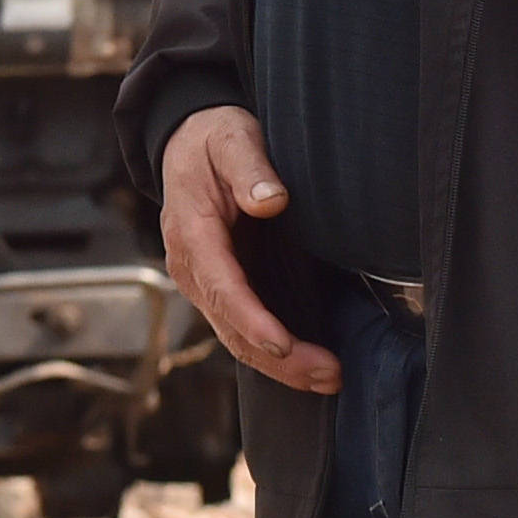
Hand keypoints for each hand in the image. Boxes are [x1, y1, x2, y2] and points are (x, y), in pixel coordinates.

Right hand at [158, 106, 337, 396]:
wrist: (188, 142)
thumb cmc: (213, 139)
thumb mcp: (230, 138)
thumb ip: (249, 166)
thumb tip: (270, 200)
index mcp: (191, 233)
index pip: (221, 286)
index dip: (252, 320)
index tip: (283, 344)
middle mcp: (191, 268)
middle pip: (231, 327)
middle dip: (279, 359)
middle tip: (329, 374)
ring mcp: (204, 283)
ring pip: (236, 338)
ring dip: (281, 365)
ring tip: (329, 378)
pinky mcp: (221, 287)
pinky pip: (242, 328)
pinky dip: (274, 352)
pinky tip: (308, 364)